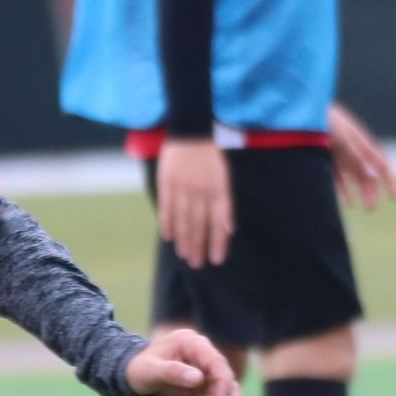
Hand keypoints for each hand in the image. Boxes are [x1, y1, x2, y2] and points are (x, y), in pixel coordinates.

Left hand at [124, 329, 242, 395]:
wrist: (135, 376)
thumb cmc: (139, 368)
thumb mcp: (149, 370)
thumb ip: (172, 372)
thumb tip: (198, 378)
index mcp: (191, 343)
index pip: (215, 362)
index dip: (222, 382)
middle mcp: (204, 354)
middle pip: (226, 377)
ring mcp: (207, 370)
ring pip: (229, 389)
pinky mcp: (207, 385)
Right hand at [155, 137, 231, 267]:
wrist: (191, 131)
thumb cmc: (210, 157)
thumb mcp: (223, 178)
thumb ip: (224, 204)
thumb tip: (228, 229)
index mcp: (217, 189)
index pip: (219, 221)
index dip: (218, 241)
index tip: (217, 260)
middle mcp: (201, 190)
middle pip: (199, 224)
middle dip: (199, 245)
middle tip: (197, 264)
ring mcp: (183, 187)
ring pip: (183, 218)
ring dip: (184, 239)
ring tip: (184, 255)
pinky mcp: (167, 182)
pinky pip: (167, 206)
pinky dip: (167, 222)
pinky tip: (168, 237)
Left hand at [326, 104, 395, 209]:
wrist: (298, 109)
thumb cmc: (323, 119)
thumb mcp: (340, 139)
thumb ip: (355, 157)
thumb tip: (373, 176)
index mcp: (361, 142)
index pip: (382, 163)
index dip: (390, 180)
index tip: (394, 197)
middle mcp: (352, 148)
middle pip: (368, 172)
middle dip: (372, 191)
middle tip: (371, 209)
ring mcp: (339, 151)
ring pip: (354, 175)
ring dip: (360, 191)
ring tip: (363, 208)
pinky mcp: (325, 154)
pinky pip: (338, 175)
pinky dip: (344, 188)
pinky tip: (347, 201)